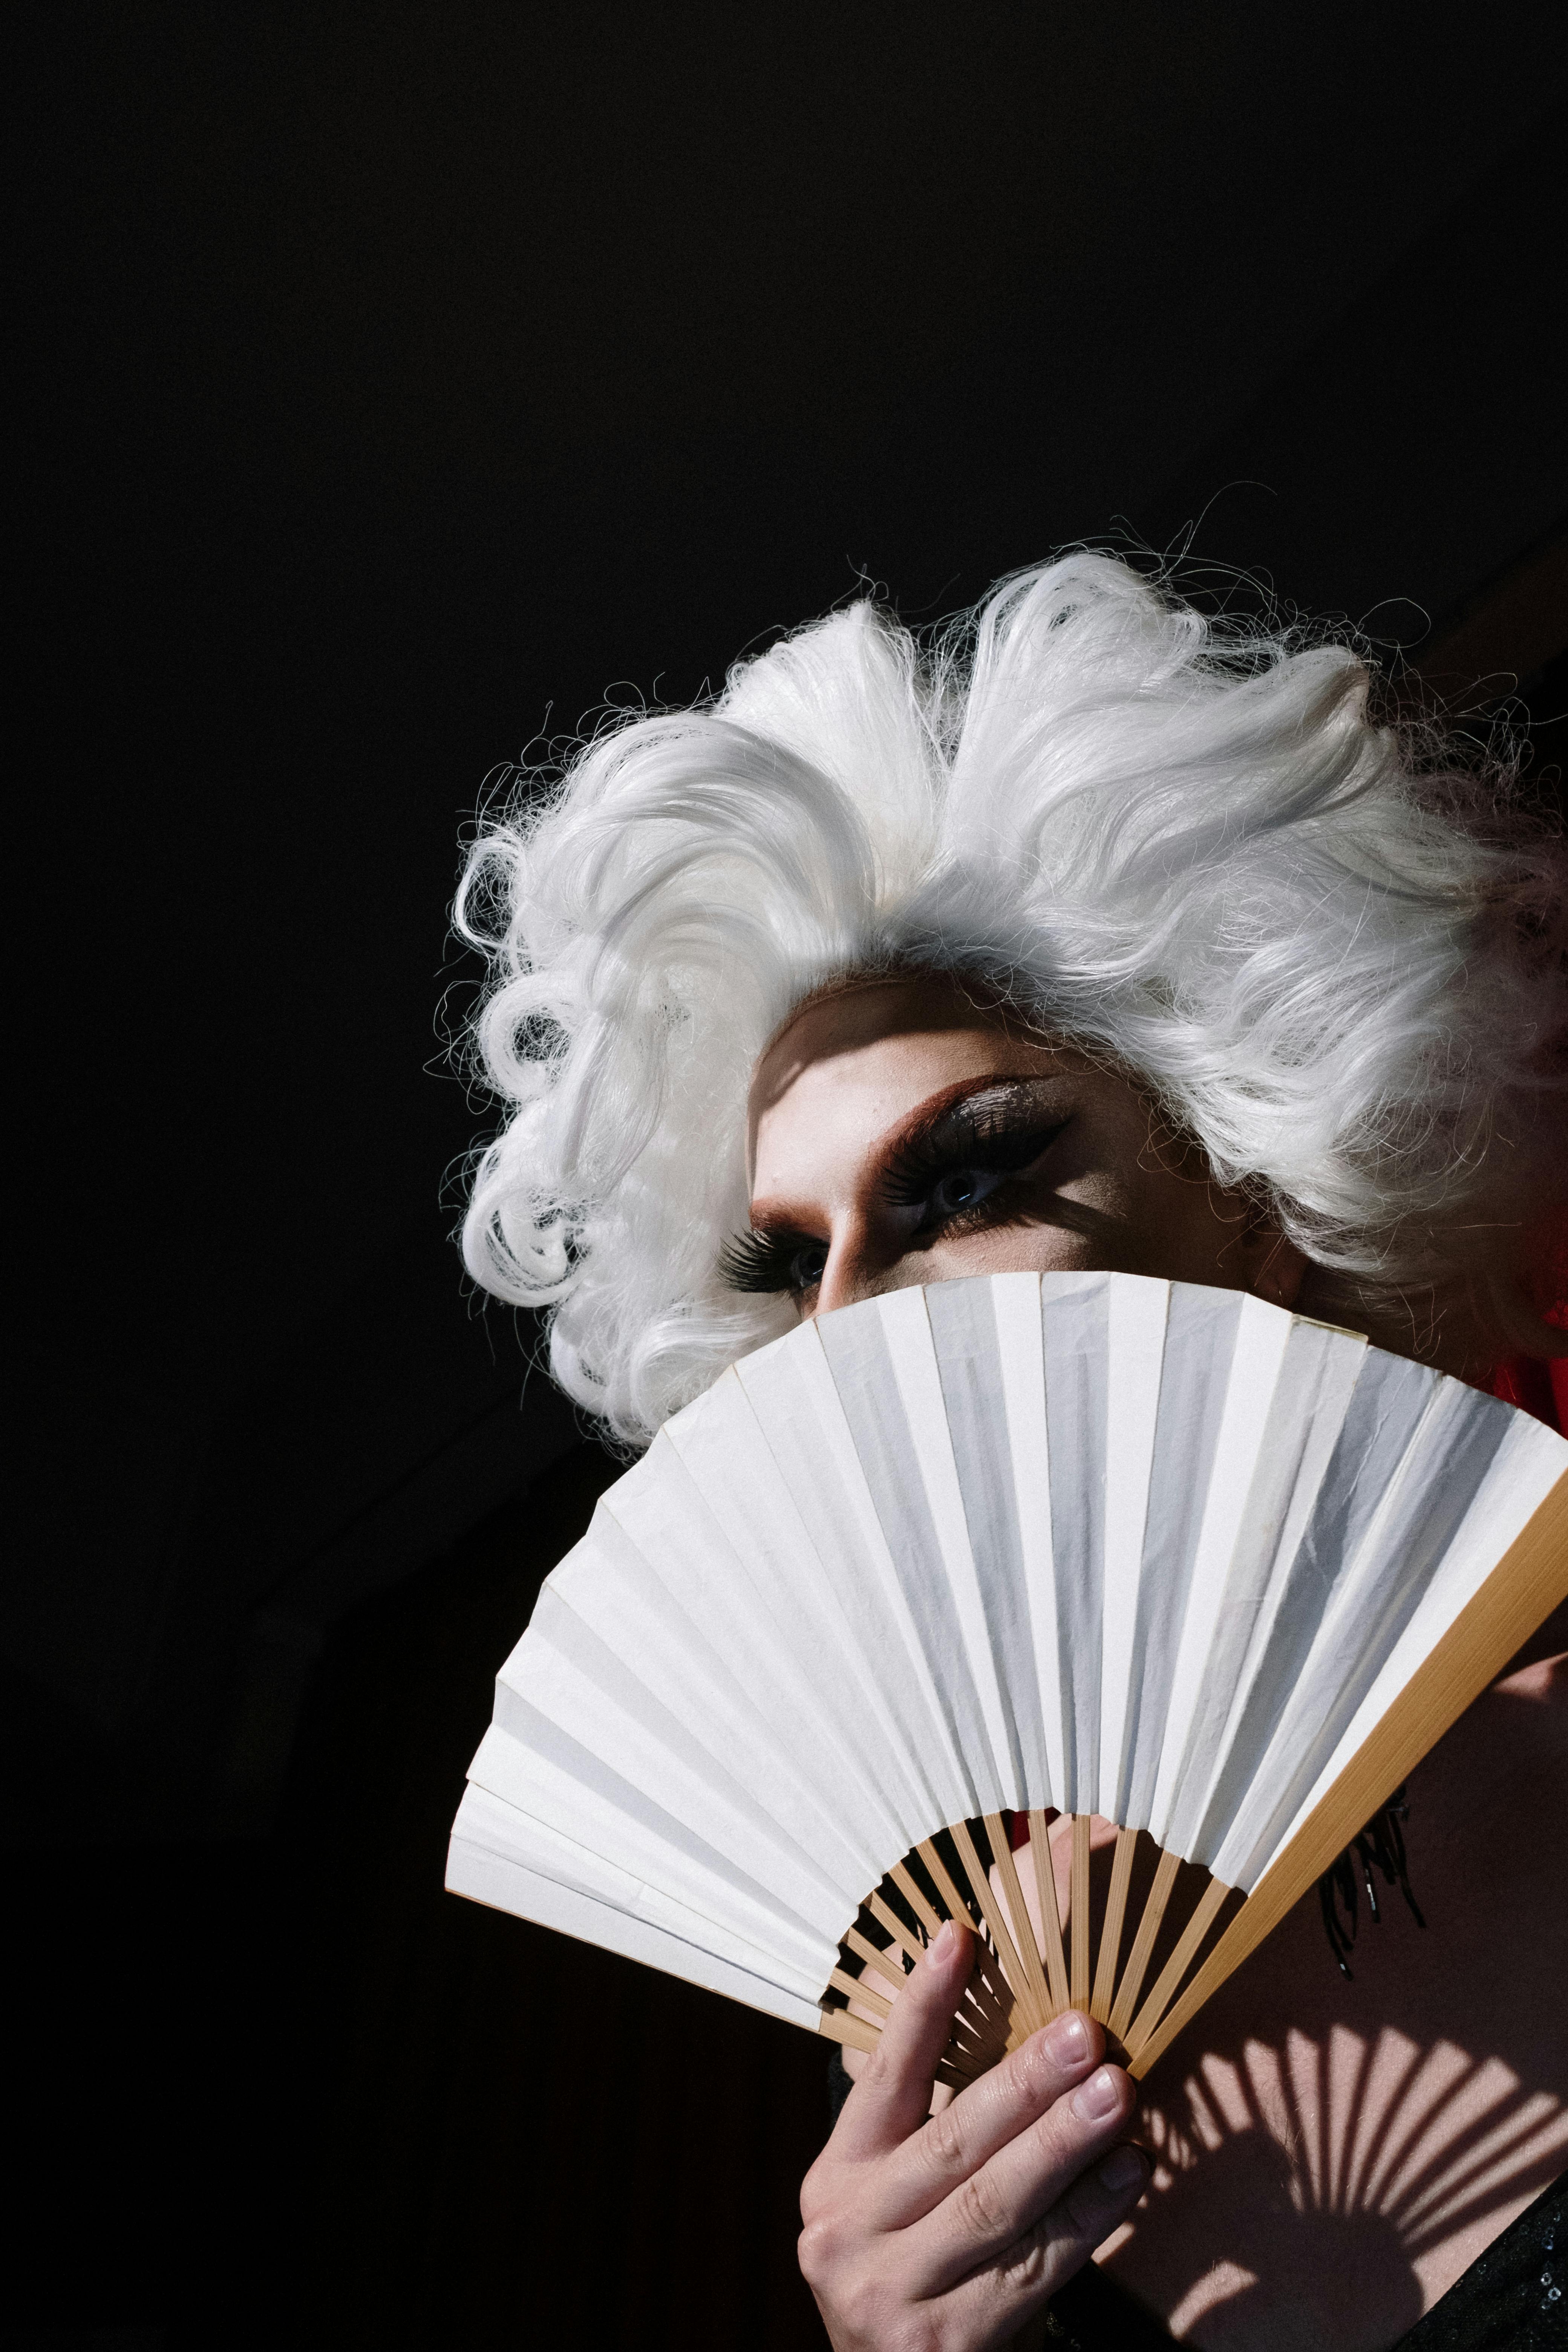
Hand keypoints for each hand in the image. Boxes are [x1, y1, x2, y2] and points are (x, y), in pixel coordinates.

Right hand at [800, 1920, 1145, 2349]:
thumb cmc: (920, 2273)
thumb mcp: (901, 2200)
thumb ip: (937, 2124)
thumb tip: (1016, 2018)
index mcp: (836, 2183)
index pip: (882, 2078)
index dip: (921, 2007)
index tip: (959, 1935)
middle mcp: (848, 2235)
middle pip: (952, 2142)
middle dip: (1025, 2079)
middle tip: (1085, 2030)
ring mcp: (892, 2294)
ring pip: (995, 2204)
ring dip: (1065, 2142)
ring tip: (1119, 2091)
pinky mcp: (945, 2346)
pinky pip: (1034, 2266)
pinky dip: (1088, 2215)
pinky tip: (1128, 2171)